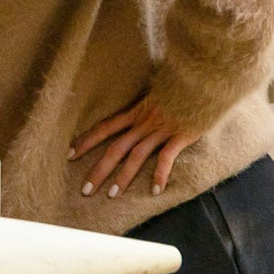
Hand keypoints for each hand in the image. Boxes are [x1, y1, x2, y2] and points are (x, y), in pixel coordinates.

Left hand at [69, 93, 201, 198]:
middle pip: (115, 148)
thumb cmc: (182, 87)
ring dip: (123, 176)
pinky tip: (154, 190)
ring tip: (112, 195)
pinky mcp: (181, 135)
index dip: (86, 141)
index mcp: (136, 112)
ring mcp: (161, 129)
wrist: (204, 78)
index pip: (104, 127)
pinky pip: (166, 157)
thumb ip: (147, 106)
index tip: (69, 154)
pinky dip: (160, 174)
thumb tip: (136, 117)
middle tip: (85, 190)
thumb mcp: (157, 94)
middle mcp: (144, 122)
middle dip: (98, 170)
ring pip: (136, 155)